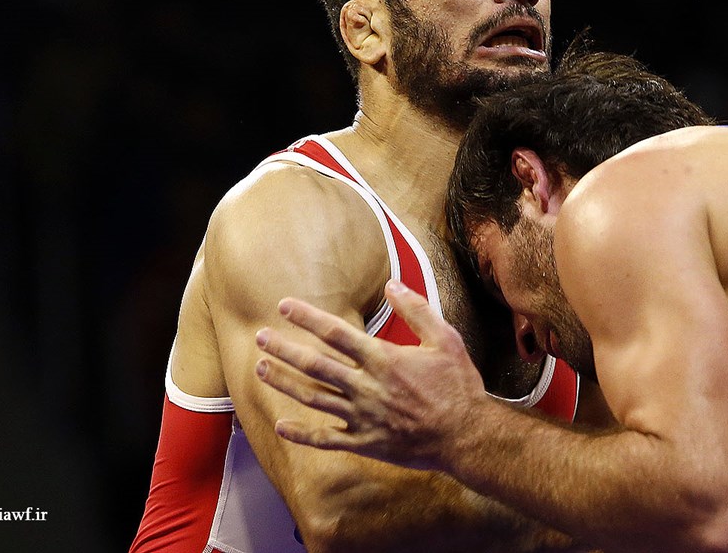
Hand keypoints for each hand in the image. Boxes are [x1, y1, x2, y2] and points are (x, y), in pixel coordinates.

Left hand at [255, 279, 487, 471]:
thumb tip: (392, 284)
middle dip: (284, 349)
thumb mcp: (445, 339)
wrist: (468, 437)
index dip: (307, 317)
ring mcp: (364, 417)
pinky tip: (280, 427)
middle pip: (315, 364)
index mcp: (384, 359)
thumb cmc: (458, 386)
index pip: (336, 333)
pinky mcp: (366, 443)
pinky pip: (327, 440)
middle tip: (260, 337)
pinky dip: (302, 435)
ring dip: (285, 383)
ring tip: (261, 369)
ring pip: (314, 398)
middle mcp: (367, 387)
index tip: (283, 305)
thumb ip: (417, 310)